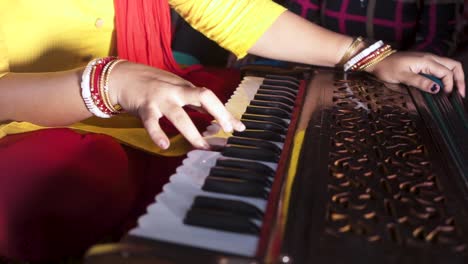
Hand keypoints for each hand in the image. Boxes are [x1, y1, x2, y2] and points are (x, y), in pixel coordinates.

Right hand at [108, 61, 244, 149]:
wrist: (121, 76)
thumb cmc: (152, 85)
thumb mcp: (175, 90)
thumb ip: (194, 104)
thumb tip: (215, 124)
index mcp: (185, 88)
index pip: (211, 98)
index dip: (225, 112)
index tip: (239, 127)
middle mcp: (176, 91)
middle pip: (203, 97)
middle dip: (218, 113)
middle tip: (227, 131)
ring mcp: (160, 98)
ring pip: (179, 115)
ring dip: (192, 132)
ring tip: (202, 146)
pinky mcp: (144, 107)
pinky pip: (151, 122)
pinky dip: (157, 134)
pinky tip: (164, 145)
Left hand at [366, 51, 465, 97]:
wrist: (377, 61)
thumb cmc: (387, 68)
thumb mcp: (402, 77)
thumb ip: (420, 82)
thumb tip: (437, 89)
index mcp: (427, 61)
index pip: (447, 73)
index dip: (450, 85)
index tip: (447, 97)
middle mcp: (430, 59)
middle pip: (453, 66)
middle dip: (459, 80)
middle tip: (459, 95)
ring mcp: (427, 60)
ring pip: (448, 66)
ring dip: (453, 78)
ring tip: (452, 92)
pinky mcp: (422, 64)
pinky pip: (438, 69)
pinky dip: (444, 77)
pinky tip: (441, 88)